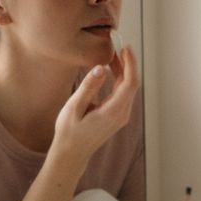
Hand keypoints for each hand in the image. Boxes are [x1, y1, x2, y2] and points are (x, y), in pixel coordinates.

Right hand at [51, 44, 139, 167]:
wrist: (72, 153)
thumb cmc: (69, 132)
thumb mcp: (74, 108)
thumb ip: (88, 87)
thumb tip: (100, 69)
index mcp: (113, 112)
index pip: (130, 83)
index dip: (130, 64)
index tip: (125, 48)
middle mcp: (122, 114)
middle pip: (131, 84)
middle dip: (127, 64)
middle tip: (117, 46)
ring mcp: (121, 116)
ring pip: (127, 88)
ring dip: (122, 71)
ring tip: (111, 55)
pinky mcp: (117, 115)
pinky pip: (122, 94)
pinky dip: (118, 80)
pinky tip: (109, 69)